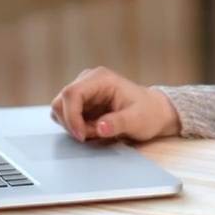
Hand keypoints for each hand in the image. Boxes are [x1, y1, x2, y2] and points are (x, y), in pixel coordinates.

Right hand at [51, 66, 180, 141]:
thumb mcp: (138, 120)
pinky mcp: (81, 103)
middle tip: (95, 134)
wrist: (154, 113)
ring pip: (60, 111)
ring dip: (75, 126)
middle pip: (60, 102)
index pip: (71, 93)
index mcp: (101, 78)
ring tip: (98, 131)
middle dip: (73, 124)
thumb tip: (100, 128)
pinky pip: (67, 117)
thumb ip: (118, 123)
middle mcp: (87, 81)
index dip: (71, 116)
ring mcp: (83, 92)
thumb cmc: (149, 113)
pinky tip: (95, 129)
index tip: (81, 136)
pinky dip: (77, 127)